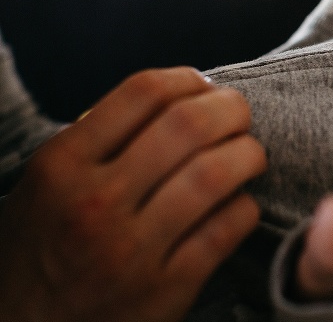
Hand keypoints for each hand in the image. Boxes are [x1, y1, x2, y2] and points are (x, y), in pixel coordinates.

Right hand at [0, 67, 266, 321]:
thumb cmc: (44, 247)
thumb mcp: (47, 184)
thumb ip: (99, 140)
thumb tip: (177, 97)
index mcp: (63, 164)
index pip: (144, 92)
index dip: (189, 79)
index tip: (204, 87)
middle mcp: (96, 202)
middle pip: (189, 125)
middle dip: (231, 109)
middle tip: (240, 115)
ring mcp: (131, 250)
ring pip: (216, 175)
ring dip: (248, 155)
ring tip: (251, 156)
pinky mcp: (165, 290)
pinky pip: (226, 230)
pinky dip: (246, 207)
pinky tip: (242, 203)